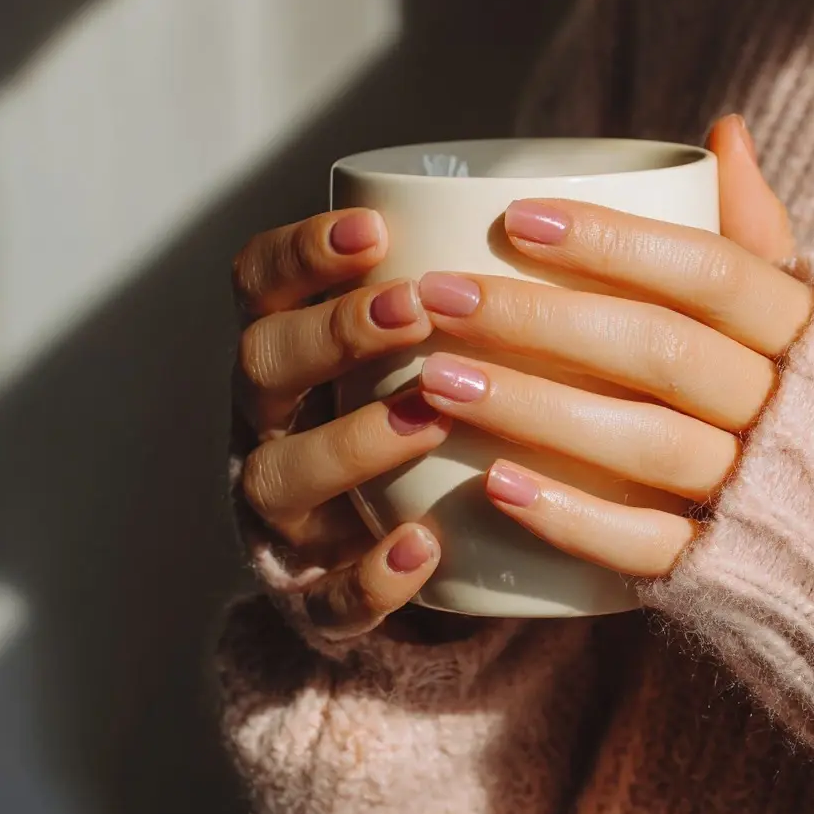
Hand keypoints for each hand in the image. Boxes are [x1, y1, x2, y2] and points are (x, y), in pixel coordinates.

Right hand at [231, 209, 450, 635]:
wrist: (414, 548)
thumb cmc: (432, 416)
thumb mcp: (427, 349)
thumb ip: (456, 297)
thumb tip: (553, 216)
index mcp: (289, 353)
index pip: (261, 284)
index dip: (302, 252)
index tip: (375, 228)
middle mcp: (270, 425)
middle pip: (260, 365)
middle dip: (332, 331)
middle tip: (415, 308)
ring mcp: (285, 515)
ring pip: (276, 475)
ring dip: (349, 440)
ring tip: (428, 417)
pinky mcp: (314, 596)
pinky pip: (323, 596)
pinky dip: (368, 575)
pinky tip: (425, 548)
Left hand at [416, 116, 813, 577]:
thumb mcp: (809, 313)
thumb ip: (758, 233)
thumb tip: (724, 132)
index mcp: (805, 333)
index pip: (710, 272)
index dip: (613, 243)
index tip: (516, 219)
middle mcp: (784, 409)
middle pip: (660, 352)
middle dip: (541, 321)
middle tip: (438, 298)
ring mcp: (755, 494)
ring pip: (645, 444)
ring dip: (534, 410)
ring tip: (436, 382)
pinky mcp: (724, 569)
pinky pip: (651, 546)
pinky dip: (573, 519)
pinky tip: (494, 485)